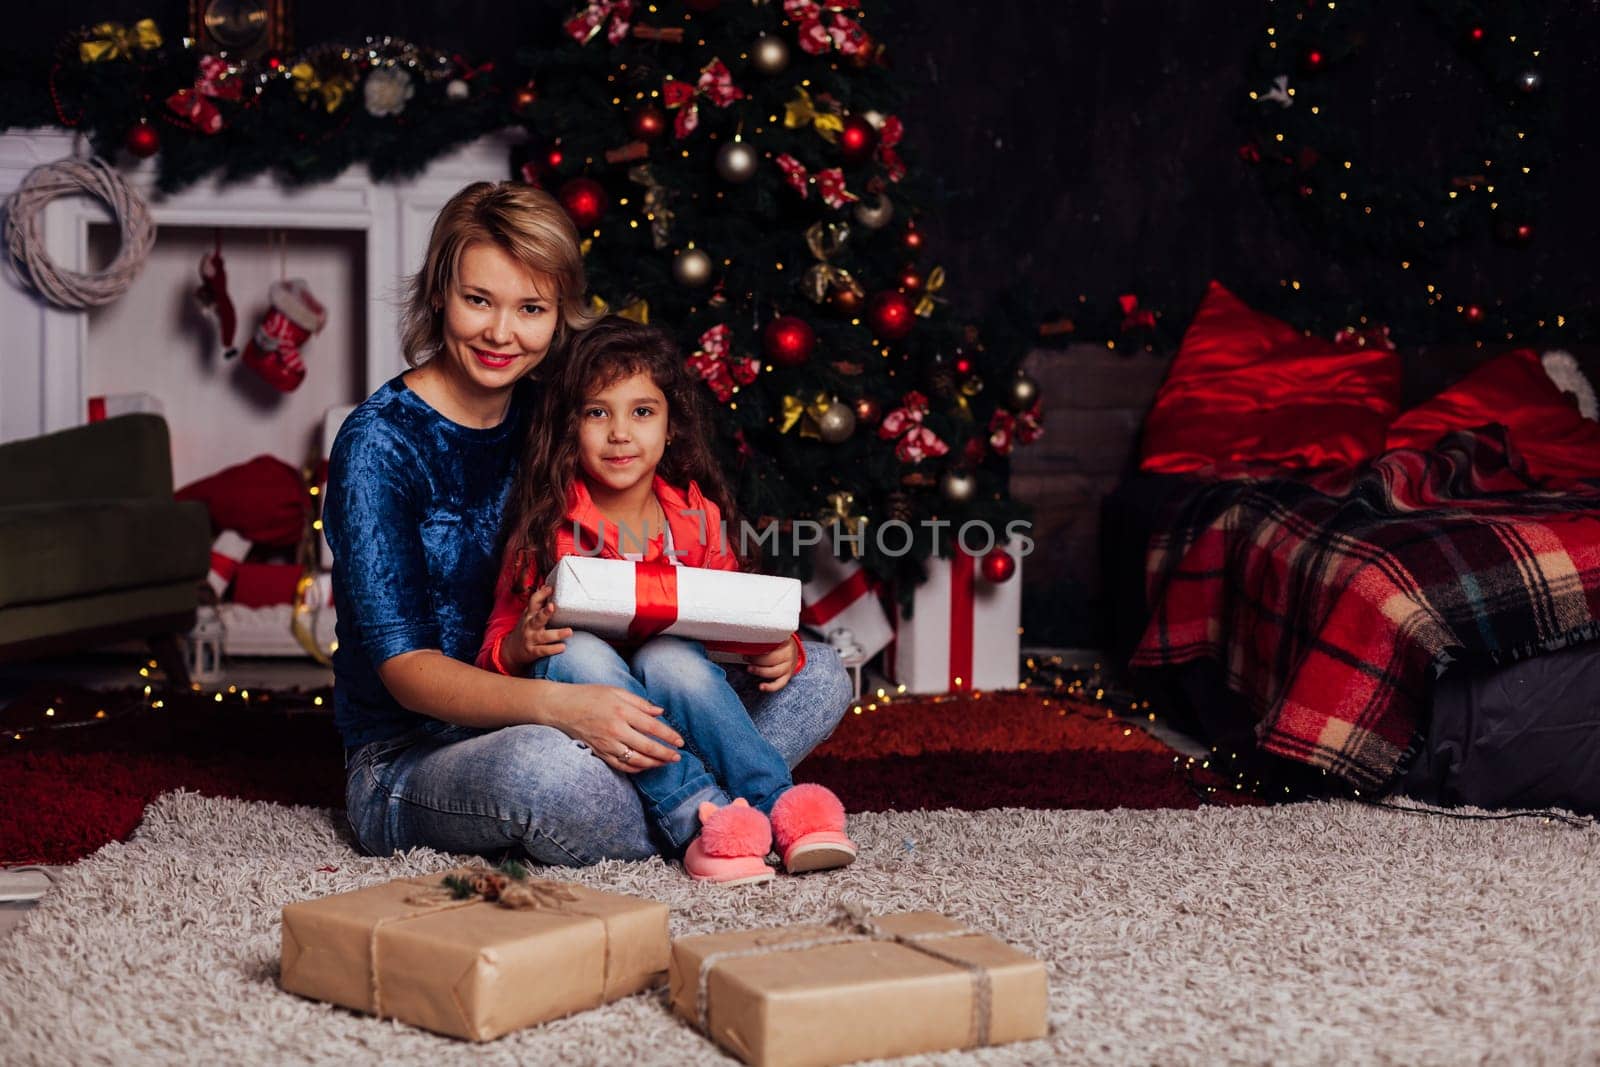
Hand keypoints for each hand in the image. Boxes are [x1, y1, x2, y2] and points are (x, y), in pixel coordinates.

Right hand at [501, 584, 572, 675]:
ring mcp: (531, 639)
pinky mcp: (532, 652)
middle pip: (538, 618)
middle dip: (545, 613)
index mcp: (529, 615)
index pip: (533, 602)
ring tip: (569, 631)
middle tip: (553, 607)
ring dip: (557, 634)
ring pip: (543, 636)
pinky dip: (552, 649)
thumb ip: (539, 602)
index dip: (541, 594)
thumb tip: (547, 586)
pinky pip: (543, 651)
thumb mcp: (529, 614)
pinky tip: (562, 647)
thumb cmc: (526, 628)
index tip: (550, 588)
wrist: (511, 650)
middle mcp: (529, 626)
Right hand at [544, 682, 682, 773]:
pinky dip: (636, 768)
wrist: (560, 707)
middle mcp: (615, 729)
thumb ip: (640, 703)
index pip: (652, 727)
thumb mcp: (615, 691)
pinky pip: (621, 766)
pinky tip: (645, 766)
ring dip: (653, 764)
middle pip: (647, 747)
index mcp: (621, 711)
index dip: (668, 736)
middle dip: (665, 754)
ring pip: (635, 760)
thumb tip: (660, 713)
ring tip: (665, 762)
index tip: (680, 742)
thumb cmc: (589, 695)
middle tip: (677, 757)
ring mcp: (606, 744)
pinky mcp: (598, 753)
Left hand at [744, 635, 798, 692]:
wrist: (792, 651)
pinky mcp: (787, 676)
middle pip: (773, 659)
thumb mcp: (774, 637)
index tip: (749, 647)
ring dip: (760, 671)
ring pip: (774, 672)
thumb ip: (763, 639)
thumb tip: (746, 642)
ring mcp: (789, 666)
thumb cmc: (779, 643)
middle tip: (746, 657)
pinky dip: (770, 687)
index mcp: (785, 642)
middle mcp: (788, 654)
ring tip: (749, 669)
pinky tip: (761, 687)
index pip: (773, 644)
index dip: (759, 646)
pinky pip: (779, 683)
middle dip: (757, 660)